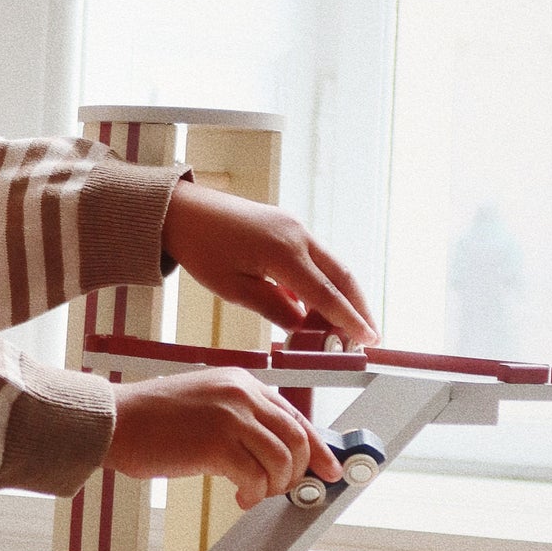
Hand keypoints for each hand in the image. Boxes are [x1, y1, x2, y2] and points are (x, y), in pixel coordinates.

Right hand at [104, 369, 340, 509]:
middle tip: (286, 490)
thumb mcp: (205, 403)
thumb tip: (273, 451)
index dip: (317, 446)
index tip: (328, 468)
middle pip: (297, 437)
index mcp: (240, 381)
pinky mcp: (217, 444)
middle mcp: (241, 393)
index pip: (295, 414)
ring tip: (253, 493)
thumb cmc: (151, 418)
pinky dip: (253, 493)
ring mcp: (231, 416)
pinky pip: (256, 477)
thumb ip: (240, 418)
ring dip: (273, 486)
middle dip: (299, 471)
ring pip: (282, 459)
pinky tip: (238, 495)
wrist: (114, 420)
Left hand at [161, 182, 375, 346]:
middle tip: (370, 336)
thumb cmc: (200, 247)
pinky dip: (323, 281)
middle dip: (359, 307)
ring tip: (347, 326)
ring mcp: (294, 227)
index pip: (326, 294)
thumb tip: (301, 327)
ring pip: (332, 266)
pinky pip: (315, 257)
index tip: (368, 339)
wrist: (181, 210)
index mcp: (283, 252)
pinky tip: (318, 305)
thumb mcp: (232, 288)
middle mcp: (297, 235)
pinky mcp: (287, 226)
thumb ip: (272, 307)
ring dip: (343, 295)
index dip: (349, 320)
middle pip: (342, 276)